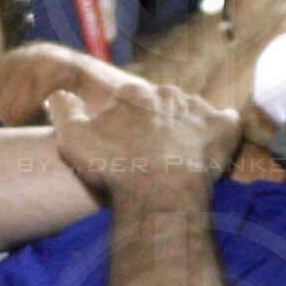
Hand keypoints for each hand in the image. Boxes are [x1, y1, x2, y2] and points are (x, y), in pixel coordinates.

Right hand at [48, 79, 236, 201]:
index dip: (125, 124)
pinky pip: (227, 122)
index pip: (129, 101)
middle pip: (161, 105)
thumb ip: (63, 110)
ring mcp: (199, 109)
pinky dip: (222, 132)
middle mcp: (168, 93)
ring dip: (187, 128)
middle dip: (157, 124)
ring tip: (179, 157)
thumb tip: (57, 95)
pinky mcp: (223, 128)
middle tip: (151, 155)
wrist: (159, 193)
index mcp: (133, 92)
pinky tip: (212, 147)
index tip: (123, 147)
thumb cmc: (115, 168)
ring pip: (192, 113)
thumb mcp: (72, 139)